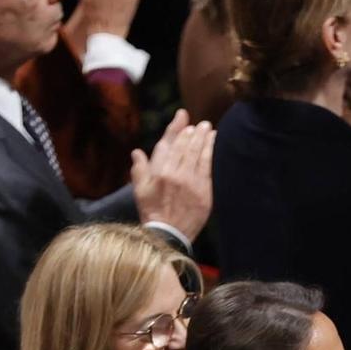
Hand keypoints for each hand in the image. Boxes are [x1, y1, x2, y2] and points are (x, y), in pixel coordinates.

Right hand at [131, 111, 215, 241]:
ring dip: (203, 138)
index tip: (183, 116)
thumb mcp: (140, 190)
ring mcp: (191, 181)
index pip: (168, 144)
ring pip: (197, 153)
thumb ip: (139, 169)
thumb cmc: (152, 211)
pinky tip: (213, 142)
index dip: (176, 128)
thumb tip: (137, 152)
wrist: (169, 234)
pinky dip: (210, 151)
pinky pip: (208, 166)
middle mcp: (175, 173)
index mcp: (159, 171)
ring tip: (207, 127)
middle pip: (185, 146)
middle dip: (192, 132)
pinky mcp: (204, 190)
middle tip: (199, 123)